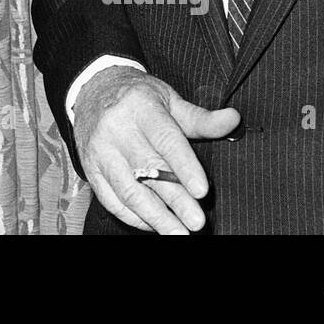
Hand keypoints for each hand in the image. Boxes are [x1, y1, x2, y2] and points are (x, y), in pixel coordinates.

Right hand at [73, 65, 240, 234]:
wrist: (92, 89)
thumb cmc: (137, 96)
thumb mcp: (169, 99)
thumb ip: (200, 118)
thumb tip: (233, 120)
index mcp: (140, 106)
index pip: (164, 139)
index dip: (184, 166)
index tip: (202, 191)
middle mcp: (116, 128)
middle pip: (148, 169)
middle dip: (175, 199)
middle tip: (197, 222)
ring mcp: (100, 150)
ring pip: (128, 190)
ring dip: (155, 216)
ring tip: (178, 233)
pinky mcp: (91, 168)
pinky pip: (111, 199)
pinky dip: (134, 217)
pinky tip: (154, 225)